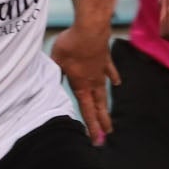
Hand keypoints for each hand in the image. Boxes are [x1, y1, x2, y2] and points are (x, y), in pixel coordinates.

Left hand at [50, 22, 118, 141]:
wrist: (91, 28)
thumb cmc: (71, 46)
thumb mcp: (56, 61)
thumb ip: (55, 75)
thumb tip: (51, 85)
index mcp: (81, 86)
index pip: (86, 111)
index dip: (91, 126)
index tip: (96, 139)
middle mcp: (94, 82)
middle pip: (99, 106)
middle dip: (102, 122)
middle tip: (107, 135)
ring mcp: (101, 71)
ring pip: (105, 93)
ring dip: (106, 106)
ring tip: (110, 117)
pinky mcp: (105, 59)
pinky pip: (110, 72)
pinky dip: (114, 78)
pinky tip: (117, 84)